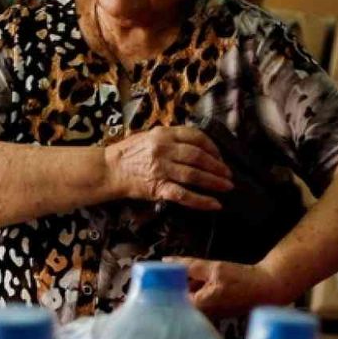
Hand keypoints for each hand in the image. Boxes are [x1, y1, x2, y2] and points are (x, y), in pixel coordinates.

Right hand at [103, 127, 232, 210]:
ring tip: (227, 187)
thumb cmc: (129, 153)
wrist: (108, 170)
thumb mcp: (150, 136)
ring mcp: (161, 169)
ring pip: (195, 175)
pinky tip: (214, 204)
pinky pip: (184, 195)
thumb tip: (197, 145)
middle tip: (229, 174)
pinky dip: (201, 201)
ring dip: (214, 182)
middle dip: (217, 166)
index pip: (196, 137)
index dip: (212, 147)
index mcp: (163, 133)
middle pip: (198, 157)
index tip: (220, 156)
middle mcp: (164, 149)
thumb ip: (171, 138)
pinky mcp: (158, 187)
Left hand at [172, 257, 291, 317]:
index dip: (164, 285)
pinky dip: (199, 291)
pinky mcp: (214, 315)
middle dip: (177, 285)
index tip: (158, 273)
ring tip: (202, 276)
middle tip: (178, 269)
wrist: (267, 289)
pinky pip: (199, 302)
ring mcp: (208, 318)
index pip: (170, 298)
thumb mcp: (215, 268)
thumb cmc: (242, 280)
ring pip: (189, 300)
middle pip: (178, 300)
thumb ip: (189, 266)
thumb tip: (166, 261)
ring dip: (189, 287)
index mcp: (198, 307)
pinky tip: (206, 281)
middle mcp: (201, 317)